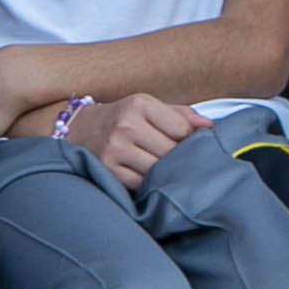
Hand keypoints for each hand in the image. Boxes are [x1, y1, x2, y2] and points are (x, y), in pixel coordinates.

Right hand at [86, 92, 206, 191]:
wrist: (78, 129)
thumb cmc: (123, 119)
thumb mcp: (148, 108)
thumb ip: (181, 115)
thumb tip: (210, 126)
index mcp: (139, 104)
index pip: (182, 129)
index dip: (188, 139)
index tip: (183, 143)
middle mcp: (126, 125)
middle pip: (171, 152)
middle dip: (176, 158)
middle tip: (175, 159)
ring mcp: (115, 149)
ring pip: (157, 170)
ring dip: (162, 172)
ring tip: (159, 167)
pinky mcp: (108, 170)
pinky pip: (141, 184)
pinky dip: (146, 183)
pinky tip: (143, 174)